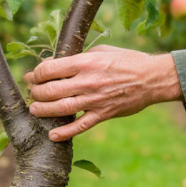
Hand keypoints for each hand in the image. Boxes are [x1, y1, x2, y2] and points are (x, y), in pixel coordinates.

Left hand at [24, 45, 182, 140]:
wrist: (152, 78)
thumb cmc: (127, 60)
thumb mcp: (102, 50)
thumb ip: (80, 57)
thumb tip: (59, 63)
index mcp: (85, 62)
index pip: (50, 69)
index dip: (37, 74)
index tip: (33, 76)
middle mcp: (87, 82)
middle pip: (50, 90)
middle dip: (36, 93)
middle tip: (33, 93)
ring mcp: (94, 100)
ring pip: (60, 108)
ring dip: (43, 111)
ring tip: (35, 110)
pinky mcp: (103, 114)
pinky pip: (80, 126)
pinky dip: (65, 133)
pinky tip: (52, 136)